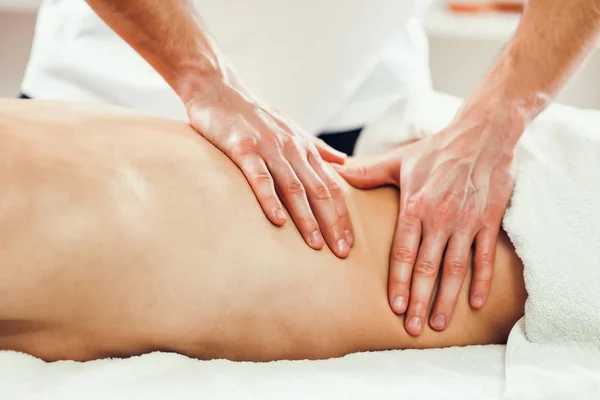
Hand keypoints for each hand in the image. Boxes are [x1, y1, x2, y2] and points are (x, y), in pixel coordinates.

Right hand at [184, 78, 353, 258]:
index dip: (342, 216)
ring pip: (293, 188)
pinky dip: (270, 199)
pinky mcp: (243, 148)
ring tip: (315, 246)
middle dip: (332, 224)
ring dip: (306, 218)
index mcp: (304, 148)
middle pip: (319, 191)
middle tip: (342, 253)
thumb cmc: (254, 114)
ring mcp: (268, 148)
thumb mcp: (291, 128)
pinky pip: (259, 177)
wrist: (219, 89)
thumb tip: (344, 163)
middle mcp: (292, 149)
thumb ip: (317, 148)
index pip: (331, 187)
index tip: (350, 244)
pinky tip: (278, 221)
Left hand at [334, 119, 515, 334]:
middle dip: (420, 300)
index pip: (404, 252)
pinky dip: (481, 280)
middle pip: (427, 267)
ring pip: (455, 268)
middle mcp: (440, 218)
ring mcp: (466, 221)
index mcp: (415, 205)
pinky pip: (484, 256)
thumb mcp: (399, 160)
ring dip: (447, 298)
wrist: (482, 134)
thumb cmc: (437, 149)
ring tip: (439, 323)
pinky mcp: (488, 220)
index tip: (395, 306)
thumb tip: (337, 173)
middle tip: (413, 328)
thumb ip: (368, 173)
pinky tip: (475, 303)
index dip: (399, 281)